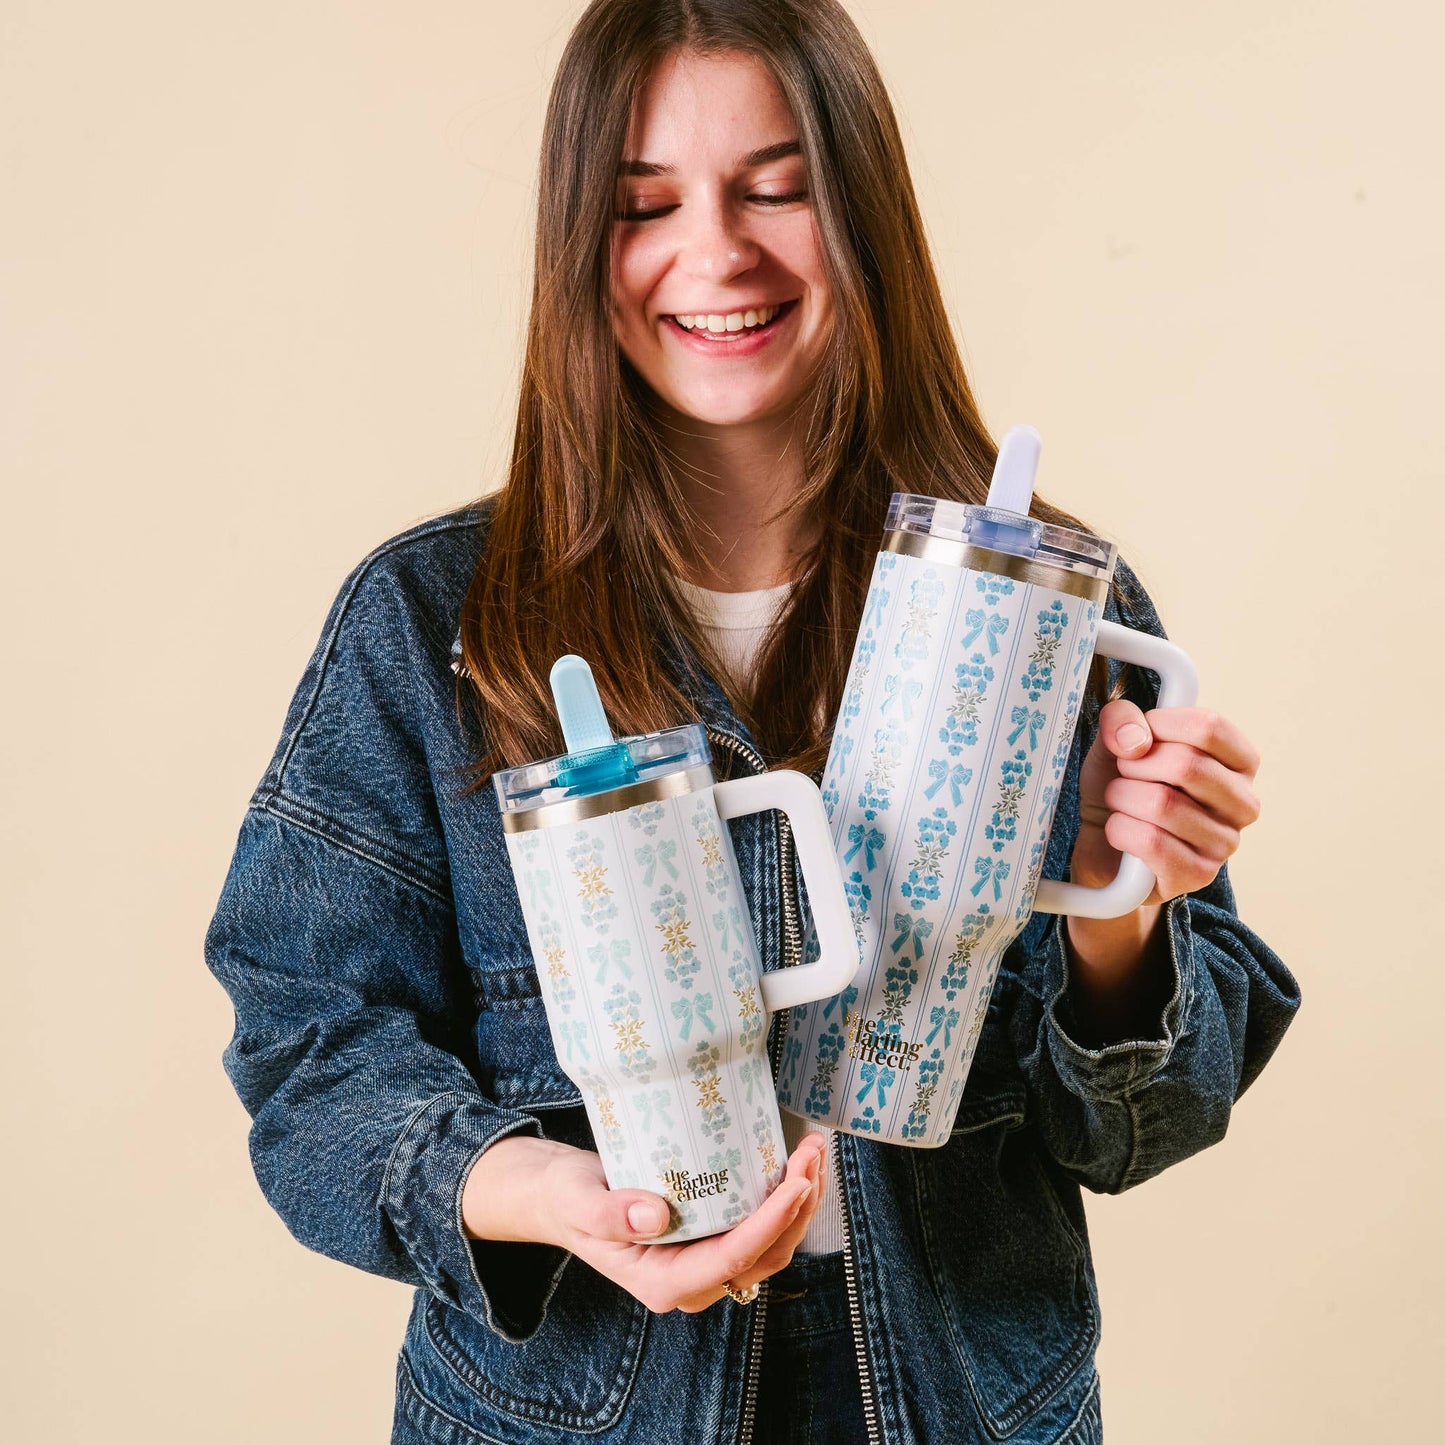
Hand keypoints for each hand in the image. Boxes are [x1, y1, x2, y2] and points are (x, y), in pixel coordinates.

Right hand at [462, 1130, 827, 1312]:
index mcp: (663, 1284)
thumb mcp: (577, 1201)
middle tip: (813, 1152)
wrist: (564, 1196)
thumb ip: (609, 1213)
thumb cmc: (568, 1198)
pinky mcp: (714, 1238)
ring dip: (801, 1200)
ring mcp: (707, 1263)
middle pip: (766, 1255)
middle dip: (799, 1206)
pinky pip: (763, 1228)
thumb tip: (657, 1215)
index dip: (772, 1223)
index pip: (732, 1258)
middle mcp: (693, 1282)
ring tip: (814, 1149)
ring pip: (773, 1245)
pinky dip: (786, 1196)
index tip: (797, 1183)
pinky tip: (795, 1160)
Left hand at [1072, 700, 1261, 904]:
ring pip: (1163, 804)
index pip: (1209, 727)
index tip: (1137, 738)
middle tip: (1123, 775)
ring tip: (1120, 804)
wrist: (1103, 844)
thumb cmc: (1124, 786)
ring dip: (1122, 798)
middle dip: (1134, 766)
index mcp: (1238, 763)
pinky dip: (1119, 830)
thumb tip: (1134, 740)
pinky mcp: (1198, 875)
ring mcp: (1225, 843)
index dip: (1160, 724)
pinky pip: (1150, 841)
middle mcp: (1244, 803)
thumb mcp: (1116, 741)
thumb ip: (1122, 719)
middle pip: (1187, 765)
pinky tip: (1120, 832)